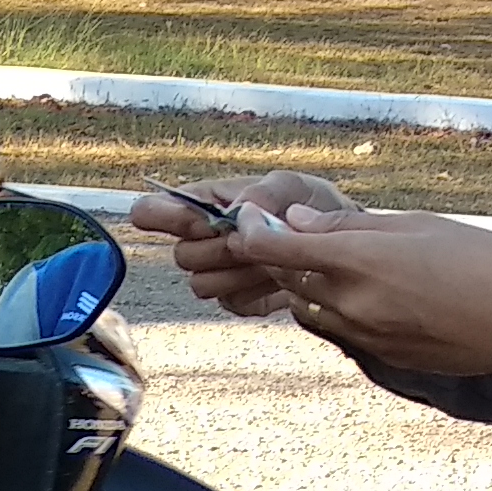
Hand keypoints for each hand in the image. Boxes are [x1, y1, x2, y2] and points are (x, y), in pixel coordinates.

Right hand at [136, 172, 356, 317]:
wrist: (338, 248)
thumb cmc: (311, 208)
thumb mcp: (293, 186)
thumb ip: (262, 192)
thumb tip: (234, 211)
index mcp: (204, 203)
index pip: (153, 209)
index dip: (160, 216)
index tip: (191, 220)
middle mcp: (201, 239)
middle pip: (181, 254)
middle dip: (219, 249)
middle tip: (253, 240)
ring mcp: (217, 274)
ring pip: (201, 284)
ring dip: (238, 273)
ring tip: (270, 258)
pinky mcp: (238, 301)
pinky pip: (230, 303)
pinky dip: (257, 293)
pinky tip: (278, 278)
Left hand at [211, 206, 491, 381]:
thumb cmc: (483, 262)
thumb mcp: (417, 225)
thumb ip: (349, 225)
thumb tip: (296, 220)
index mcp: (361, 261)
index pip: (275, 248)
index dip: (250, 230)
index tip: (247, 216)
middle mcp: (353, 304)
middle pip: (287, 278)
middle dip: (277, 254)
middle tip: (283, 230)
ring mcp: (365, 336)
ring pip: (308, 306)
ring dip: (305, 283)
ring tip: (331, 259)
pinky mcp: (380, 356)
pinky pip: (337, 328)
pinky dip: (333, 307)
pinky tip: (362, 290)